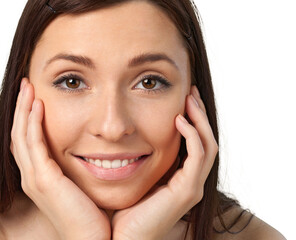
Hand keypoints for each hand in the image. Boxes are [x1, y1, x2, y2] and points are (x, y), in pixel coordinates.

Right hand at [10, 78, 110, 239]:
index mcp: (42, 177)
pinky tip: (38, 104)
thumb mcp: (83, 185)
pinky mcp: (44, 180)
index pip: (28, 141)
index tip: (36, 96)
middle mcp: (33, 176)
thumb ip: (81, 167)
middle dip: (22, 108)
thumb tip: (96, 148)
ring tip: (28, 86)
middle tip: (27, 84)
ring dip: (24, 109)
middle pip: (19, 134)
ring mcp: (35, 178)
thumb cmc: (94, 215)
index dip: (28, 117)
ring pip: (21, 135)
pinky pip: (33, 144)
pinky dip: (33, 122)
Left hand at [111, 86, 217, 239]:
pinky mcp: (187, 191)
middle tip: (191, 93)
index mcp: (180, 179)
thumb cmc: (124, 210)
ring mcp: (192, 187)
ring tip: (189, 99)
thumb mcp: (135, 177)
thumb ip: (140, 159)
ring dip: (200, 120)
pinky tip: (179, 120)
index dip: (192, 121)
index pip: (195, 144)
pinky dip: (192, 136)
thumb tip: (128, 137)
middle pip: (206, 141)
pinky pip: (197, 157)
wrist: (123, 239)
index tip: (183, 100)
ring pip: (208, 145)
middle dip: (199, 115)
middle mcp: (191, 182)